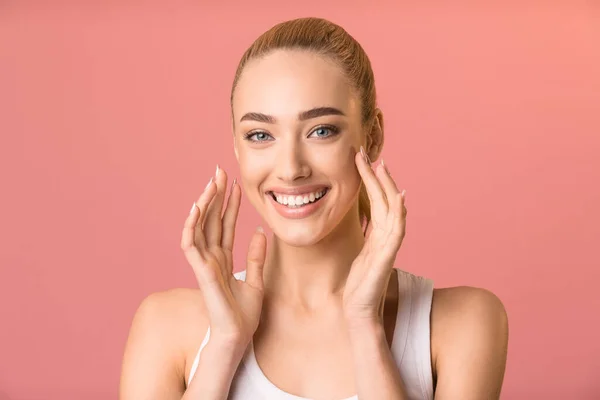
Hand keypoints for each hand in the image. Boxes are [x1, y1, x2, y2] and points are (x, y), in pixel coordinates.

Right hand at [181, 166, 266, 345]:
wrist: (238, 337)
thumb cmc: (243, 315)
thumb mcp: (257, 280)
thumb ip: (256, 257)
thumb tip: (259, 232)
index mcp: (224, 259)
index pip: (225, 225)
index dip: (229, 204)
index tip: (234, 184)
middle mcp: (212, 259)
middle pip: (211, 221)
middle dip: (215, 196)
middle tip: (219, 172)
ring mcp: (204, 265)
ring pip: (199, 228)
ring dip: (203, 205)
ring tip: (210, 184)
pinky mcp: (201, 273)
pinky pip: (191, 246)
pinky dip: (191, 227)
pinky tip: (196, 209)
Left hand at [342, 147, 406, 324]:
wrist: (358, 312)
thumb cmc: (357, 286)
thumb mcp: (358, 255)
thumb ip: (364, 238)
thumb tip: (364, 222)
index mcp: (377, 236)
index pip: (378, 202)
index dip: (373, 181)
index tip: (363, 161)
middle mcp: (386, 238)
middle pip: (386, 200)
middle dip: (378, 176)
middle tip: (367, 154)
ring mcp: (388, 247)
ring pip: (393, 210)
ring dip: (387, 187)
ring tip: (380, 166)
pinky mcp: (386, 258)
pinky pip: (396, 231)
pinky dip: (398, 214)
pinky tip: (398, 198)